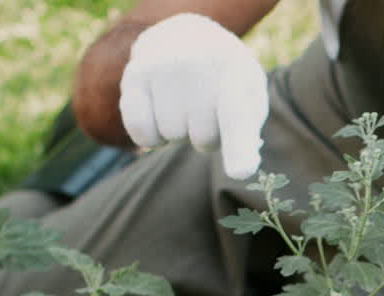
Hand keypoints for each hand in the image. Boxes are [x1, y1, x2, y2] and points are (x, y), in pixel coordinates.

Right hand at [119, 13, 268, 179]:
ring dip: (180, 131)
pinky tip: (159, 114)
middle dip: (208, 134)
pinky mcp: (134, 75)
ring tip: (184, 102)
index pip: (236, 115)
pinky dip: (151, 136)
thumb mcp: (249, 92)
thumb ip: (248, 129)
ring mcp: (162, 67)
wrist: (186, 35)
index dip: (239, 148)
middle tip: (206, 106)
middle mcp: (197, 65)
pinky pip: (141, 132)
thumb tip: (241, 170)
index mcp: (235, 70)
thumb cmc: (225, 78)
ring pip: (172, 136)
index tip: (241, 173)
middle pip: (203, 138)